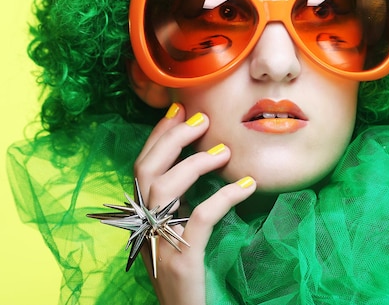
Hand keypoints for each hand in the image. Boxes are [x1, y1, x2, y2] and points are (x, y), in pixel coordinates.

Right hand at [134, 103, 255, 303]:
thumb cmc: (187, 277)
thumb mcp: (177, 236)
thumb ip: (180, 206)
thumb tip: (204, 164)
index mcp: (142, 218)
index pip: (141, 167)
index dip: (157, 136)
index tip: (178, 110)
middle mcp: (144, 227)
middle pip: (146, 171)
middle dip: (171, 139)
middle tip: (201, 121)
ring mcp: (159, 244)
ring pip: (164, 189)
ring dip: (195, 163)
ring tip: (225, 152)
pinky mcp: (182, 259)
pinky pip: (200, 217)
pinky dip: (224, 196)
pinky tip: (247, 185)